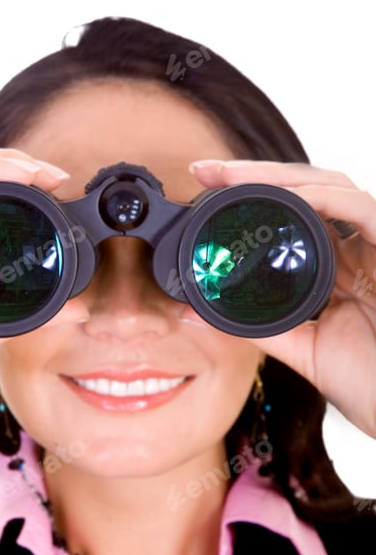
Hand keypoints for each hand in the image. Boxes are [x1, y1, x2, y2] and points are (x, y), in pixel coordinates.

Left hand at [190, 160, 375, 436]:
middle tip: (205, 172)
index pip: (293, 218)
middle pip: (307, 192)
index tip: (205, 192)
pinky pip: (360, 209)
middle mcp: (356, 250)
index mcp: (336, 270)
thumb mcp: (303, 349)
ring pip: (331, 187)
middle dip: (255, 176)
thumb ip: (256, 328)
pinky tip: (285, 194)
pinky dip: (321, 196)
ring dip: (278, 176)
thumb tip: (196, 313)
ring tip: (229, 176)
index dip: (252, 200)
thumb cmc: (368, 382)